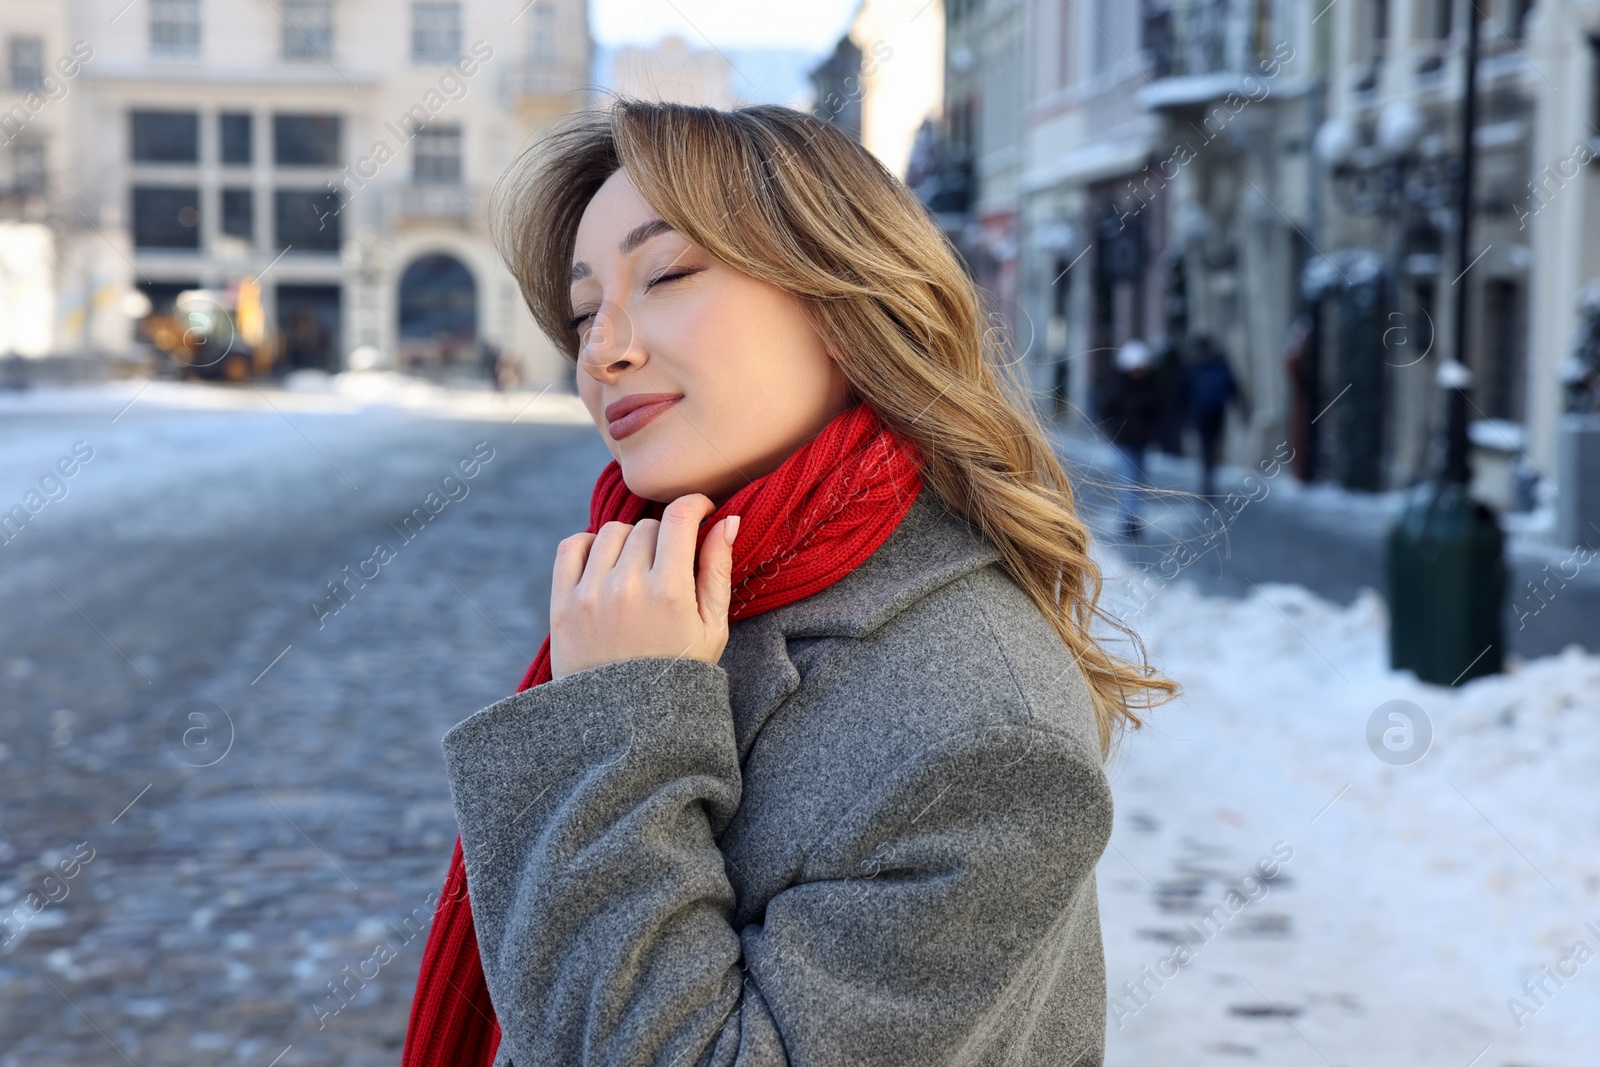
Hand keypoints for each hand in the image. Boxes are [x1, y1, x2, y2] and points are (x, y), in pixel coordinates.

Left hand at [548, 494, 740, 680]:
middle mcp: (627, 587)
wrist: (624, 724)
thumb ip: (718, 570)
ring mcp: (590, 594)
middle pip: (648, 526)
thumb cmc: (678, 675)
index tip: (700, 512)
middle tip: (671, 564)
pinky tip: (606, 565)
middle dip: (665, 536)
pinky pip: (572, 546)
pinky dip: (590, 545)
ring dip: (630, 542)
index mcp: (670, 593)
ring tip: (640, 571)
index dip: (694, 505)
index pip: (679, 517)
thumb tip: (728, 520)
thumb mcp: (712, 629)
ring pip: (613, 532)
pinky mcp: (562, 604)